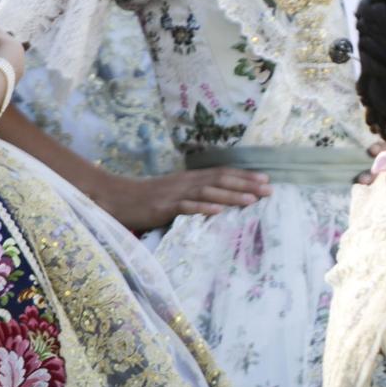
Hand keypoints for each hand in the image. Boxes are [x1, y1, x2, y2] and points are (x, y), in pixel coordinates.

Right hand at [104, 168, 272, 233]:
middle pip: (220, 180)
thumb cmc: (148, 198)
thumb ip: (197, 194)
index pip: (222, 174)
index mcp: (190, 178)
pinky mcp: (163, 207)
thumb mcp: (176, 192)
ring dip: (230, 195)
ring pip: (207, 192)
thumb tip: (222, 201)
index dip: (244, 175)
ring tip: (252, 199)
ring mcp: (174, 194)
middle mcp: (186, 182)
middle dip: (246, 184)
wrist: (115, 198)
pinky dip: (202, 209)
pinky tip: (217, 212)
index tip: (266, 179)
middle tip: (269, 189)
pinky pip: (185, 207)